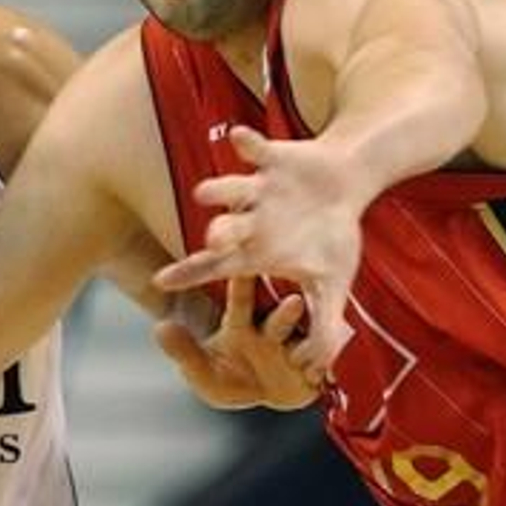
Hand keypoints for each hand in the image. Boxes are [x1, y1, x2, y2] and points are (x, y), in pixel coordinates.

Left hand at [153, 127, 357, 376]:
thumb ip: (324, 322)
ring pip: (232, 190)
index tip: (160, 283)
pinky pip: (255, 149)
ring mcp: (258, 189)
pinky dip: (247, 143)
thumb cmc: (331, 236)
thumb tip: (321, 369)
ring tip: (207, 193)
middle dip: (219, 234)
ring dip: (221, 190)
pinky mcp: (274, 159)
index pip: (215, 267)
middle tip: (211, 242)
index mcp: (255, 250)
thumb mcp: (332, 282)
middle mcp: (249, 220)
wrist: (345, 184)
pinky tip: (237, 137)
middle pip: (225, 229)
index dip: (188, 273)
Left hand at [154, 278, 320, 409]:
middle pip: (280, 317)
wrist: (259, 398)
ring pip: (305, 340)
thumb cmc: (228, 377)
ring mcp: (296, 348)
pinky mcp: (314, 370)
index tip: (243, 271)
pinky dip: (323, 369)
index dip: (242, 288)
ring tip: (321, 348)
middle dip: (287, 312)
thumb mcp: (202, 371)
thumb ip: (183, 351)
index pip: (242, 301)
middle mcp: (273, 330)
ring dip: (313, 340)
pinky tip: (326, 371)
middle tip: (295, 302)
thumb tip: (161, 328)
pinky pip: (322, 368)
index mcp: (244, 323)